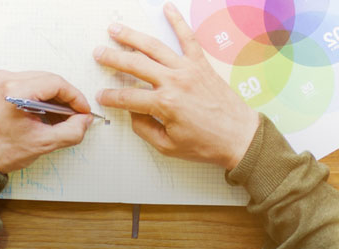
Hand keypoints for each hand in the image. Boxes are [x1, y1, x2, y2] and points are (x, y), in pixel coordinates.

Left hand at [0, 71, 92, 172]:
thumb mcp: (42, 144)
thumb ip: (70, 131)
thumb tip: (83, 121)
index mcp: (14, 90)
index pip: (56, 83)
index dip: (75, 97)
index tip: (83, 110)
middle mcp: (4, 79)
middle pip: (48, 79)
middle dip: (65, 97)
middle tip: (75, 115)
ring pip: (38, 80)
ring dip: (53, 96)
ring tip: (60, 115)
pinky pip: (26, 83)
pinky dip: (39, 95)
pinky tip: (45, 112)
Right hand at [95, 3, 260, 169]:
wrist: (240, 137)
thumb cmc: (207, 144)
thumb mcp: (168, 146)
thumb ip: (145, 129)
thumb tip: (133, 113)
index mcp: (164, 104)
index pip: (127, 98)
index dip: (110, 98)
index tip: (101, 96)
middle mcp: (174, 82)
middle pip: (135, 65)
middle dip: (113, 59)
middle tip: (98, 53)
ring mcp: (188, 70)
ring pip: (154, 47)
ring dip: (132, 37)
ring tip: (116, 30)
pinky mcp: (201, 65)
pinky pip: (188, 39)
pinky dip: (178, 22)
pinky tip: (168, 9)